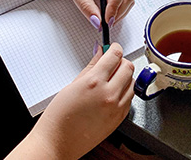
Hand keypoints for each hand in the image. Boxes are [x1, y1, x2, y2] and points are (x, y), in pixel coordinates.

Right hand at [7, 43, 134, 158]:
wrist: (58, 142)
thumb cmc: (59, 117)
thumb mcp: (72, 85)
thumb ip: (91, 66)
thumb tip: (100, 53)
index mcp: (94, 82)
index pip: (115, 56)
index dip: (115, 48)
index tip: (113, 48)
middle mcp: (108, 94)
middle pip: (128, 67)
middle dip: (121, 61)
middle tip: (112, 63)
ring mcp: (116, 107)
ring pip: (132, 82)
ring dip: (124, 77)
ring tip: (111, 80)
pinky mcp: (120, 118)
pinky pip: (130, 98)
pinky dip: (125, 91)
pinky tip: (112, 93)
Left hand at [49, 0, 134, 26]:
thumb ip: (86, 6)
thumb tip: (97, 21)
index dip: (114, 6)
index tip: (106, 20)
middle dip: (118, 12)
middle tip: (106, 24)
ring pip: (127, 0)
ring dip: (119, 13)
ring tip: (105, 22)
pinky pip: (122, 1)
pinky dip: (117, 11)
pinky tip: (107, 16)